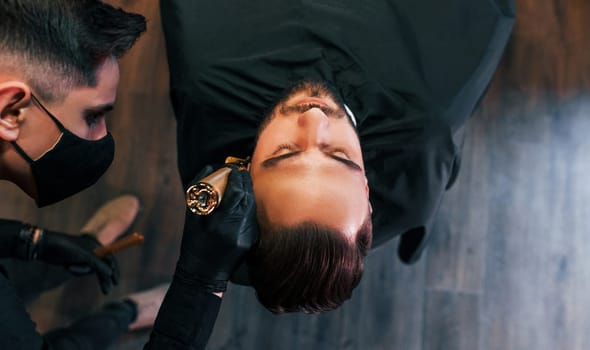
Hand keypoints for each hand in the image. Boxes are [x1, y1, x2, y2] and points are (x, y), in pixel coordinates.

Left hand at [35, 231, 118, 293]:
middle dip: (102, 278)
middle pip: (102, 266)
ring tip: (69, 267)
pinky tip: (67, 266)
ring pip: (90, 270)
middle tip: (106, 292)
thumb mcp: (84, 256)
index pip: (110, 259)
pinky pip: (81, 271)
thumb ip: (98, 265)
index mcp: (96, 245)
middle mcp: (92, 250)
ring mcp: (84, 256)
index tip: (116, 283)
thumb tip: (110, 273)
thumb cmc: (65, 248)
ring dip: (81, 271)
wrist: (45, 246)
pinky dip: (76, 271)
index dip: (115, 271)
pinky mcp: (75, 261)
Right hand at [176, 166, 258, 291]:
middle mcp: (236, 229)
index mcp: (220, 222)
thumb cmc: (193, 243)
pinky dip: (248, 207)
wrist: (202, 273)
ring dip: (248, 193)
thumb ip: (197, 189)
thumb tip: (208, 167)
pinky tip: (243, 201)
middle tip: (240, 172)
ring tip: (241, 183)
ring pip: (253, 207)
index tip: (233, 169)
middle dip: (245, 182)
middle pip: (248, 197)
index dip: (237, 178)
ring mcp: (246, 236)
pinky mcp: (251, 241)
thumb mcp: (191, 217)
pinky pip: (252, 218)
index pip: (236, 193)